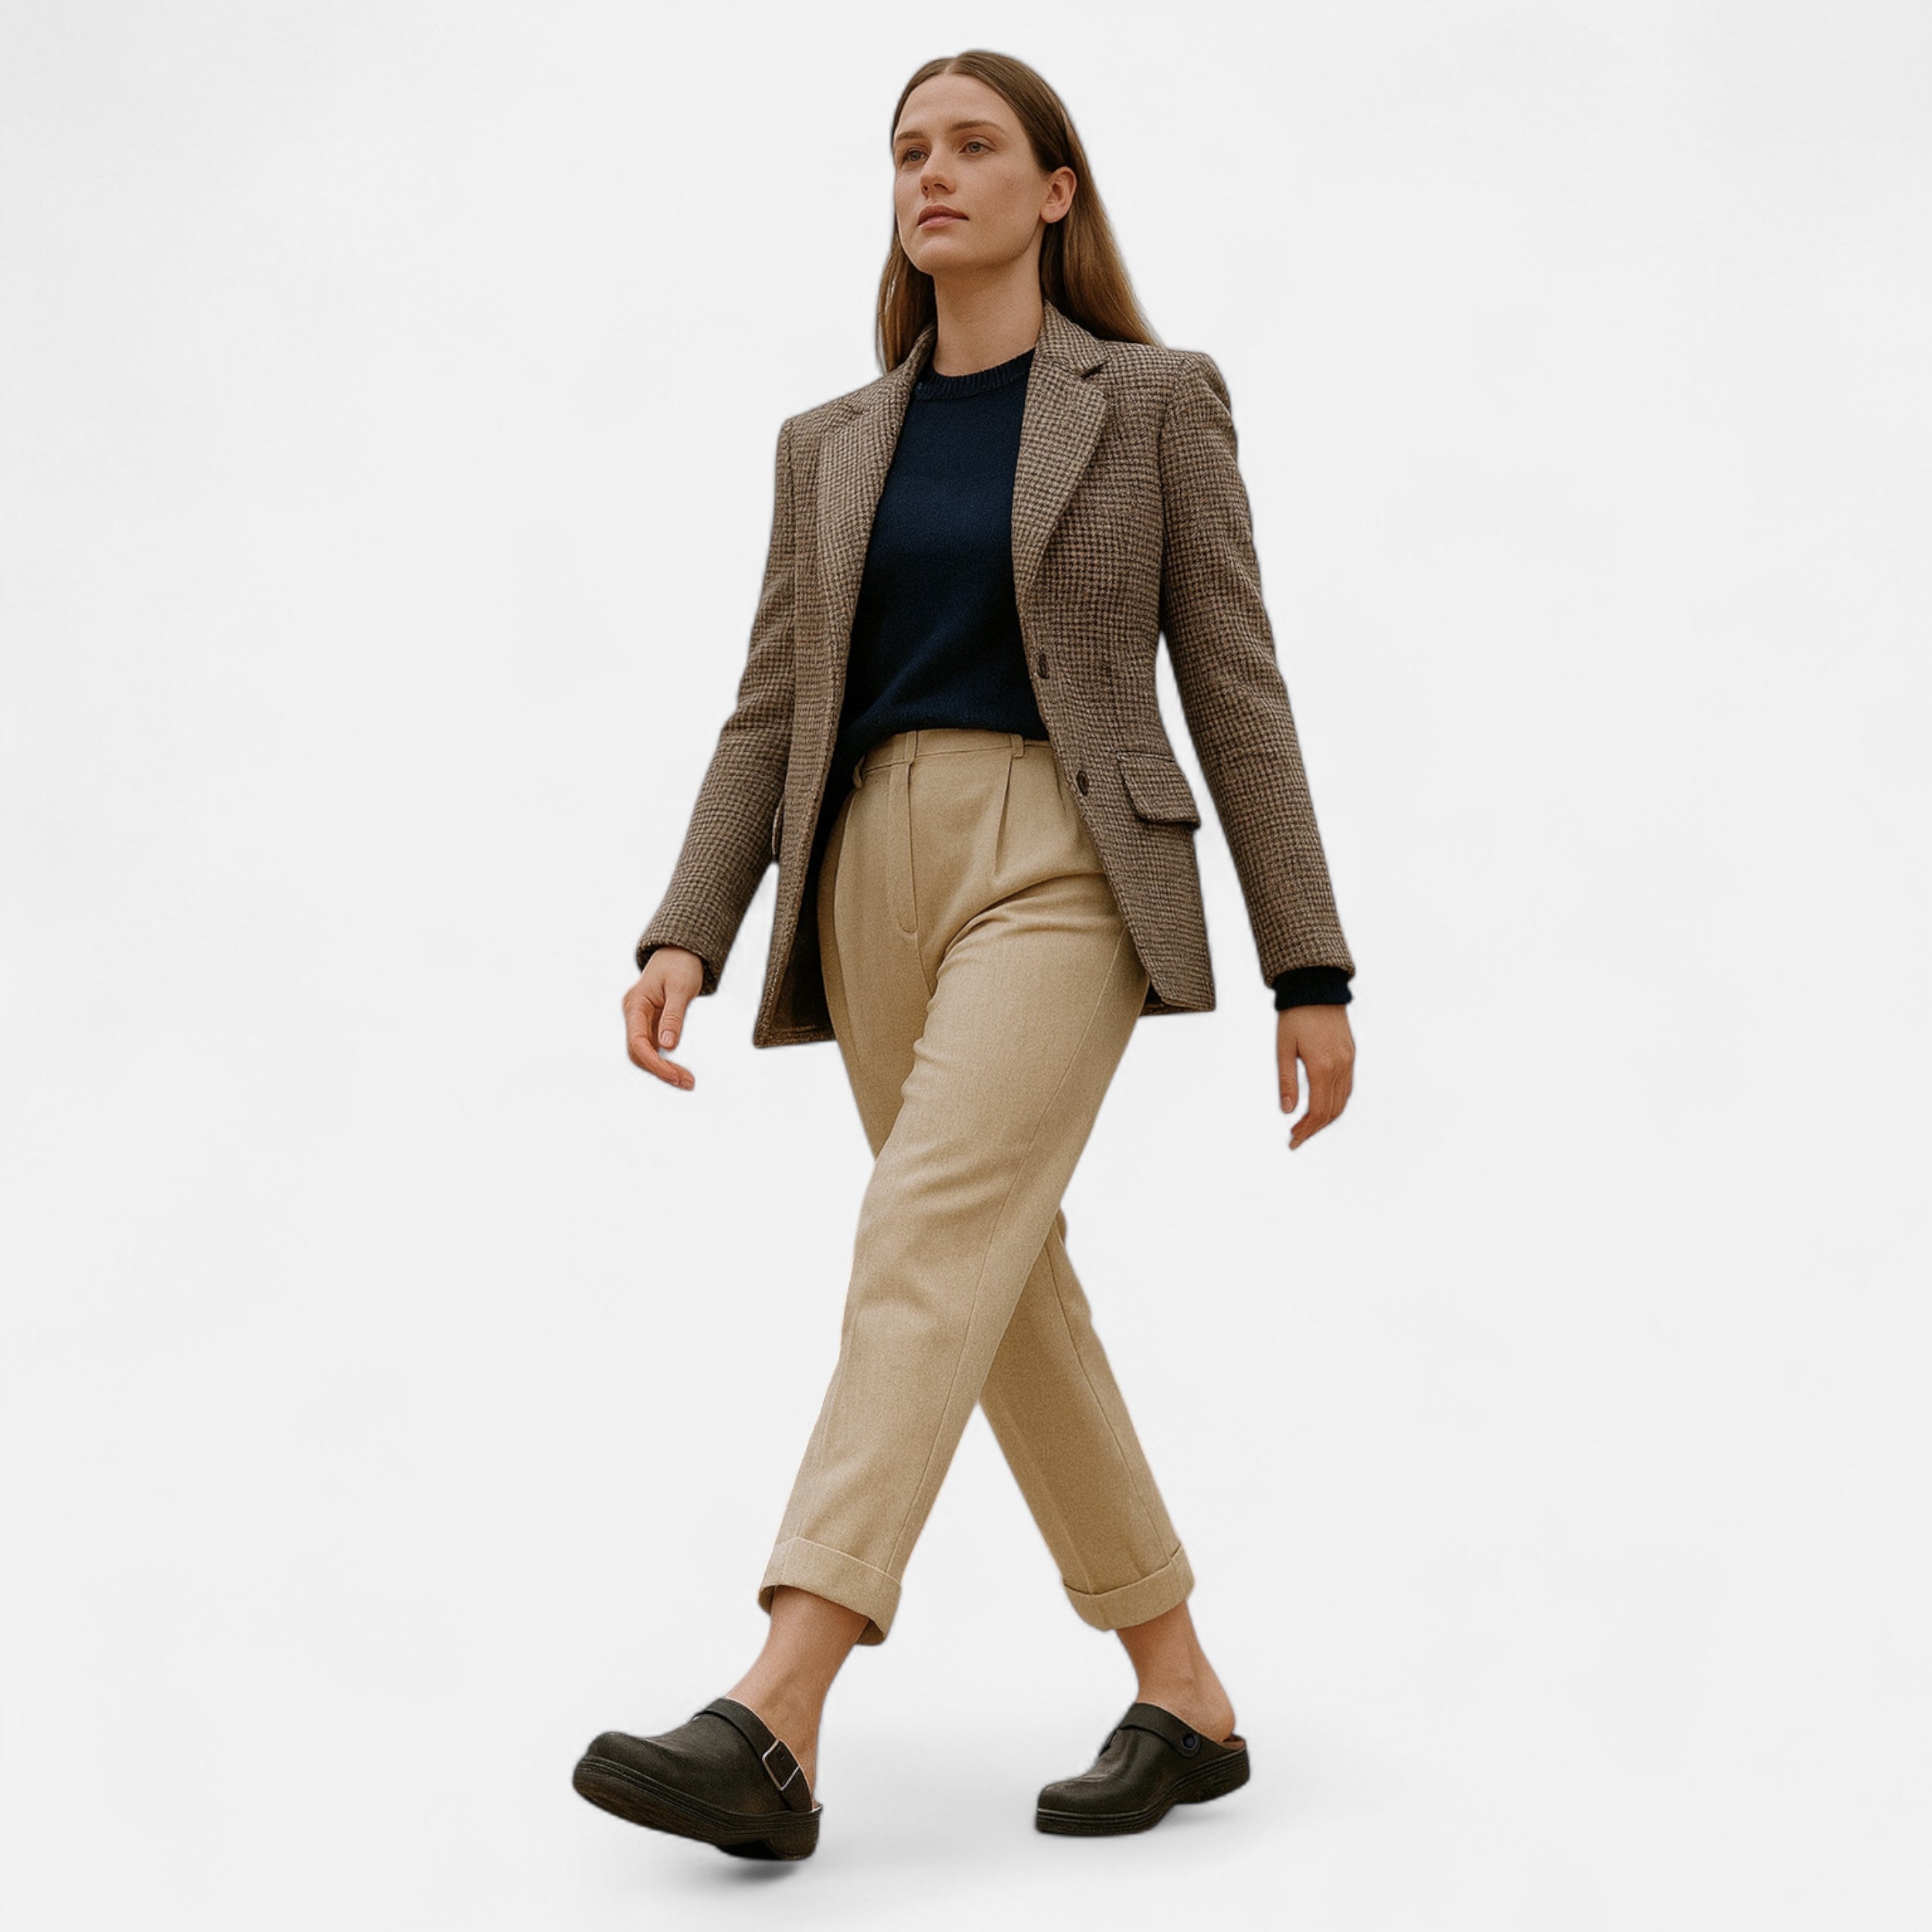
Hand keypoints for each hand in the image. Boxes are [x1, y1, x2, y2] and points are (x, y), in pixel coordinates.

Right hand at [624, 947, 706, 1089]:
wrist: (681, 952)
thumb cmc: (680, 964)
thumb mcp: (680, 988)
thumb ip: (673, 1017)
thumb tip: (668, 1045)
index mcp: (635, 1004)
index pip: (638, 1042)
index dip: (655, 1063)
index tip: (674, 1075)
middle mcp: (634, 1014)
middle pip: (639, 1052)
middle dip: (660, 1070)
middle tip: (686, 1081)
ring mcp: (642, 1020)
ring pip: (645, 1053)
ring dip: (663, 1068)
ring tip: (686, 1080)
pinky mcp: (652, 1024)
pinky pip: (654, 1047)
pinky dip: (666, 1060)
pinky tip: (680, 1069)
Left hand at [1278, 1004, 1353, 1148]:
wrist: (1316, 989)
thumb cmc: (1296, 1016)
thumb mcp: (1284, 1048)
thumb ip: (1287, 1081)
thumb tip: (1288, 1109)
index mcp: (1322, 1066)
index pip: (1318, 1111)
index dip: (1307, 1130)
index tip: (1294, 1140)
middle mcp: (1340, 1066)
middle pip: (1332, 1111)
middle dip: (1315, 1128)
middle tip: (1297, 1136)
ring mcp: (1348, 1060)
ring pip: (1343, 1101)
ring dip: (1327, 1117)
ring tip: (1308, 1124)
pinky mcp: (1351, 1054)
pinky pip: (1347, 1086)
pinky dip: (1337, 1102)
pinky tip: (1324, 1105)